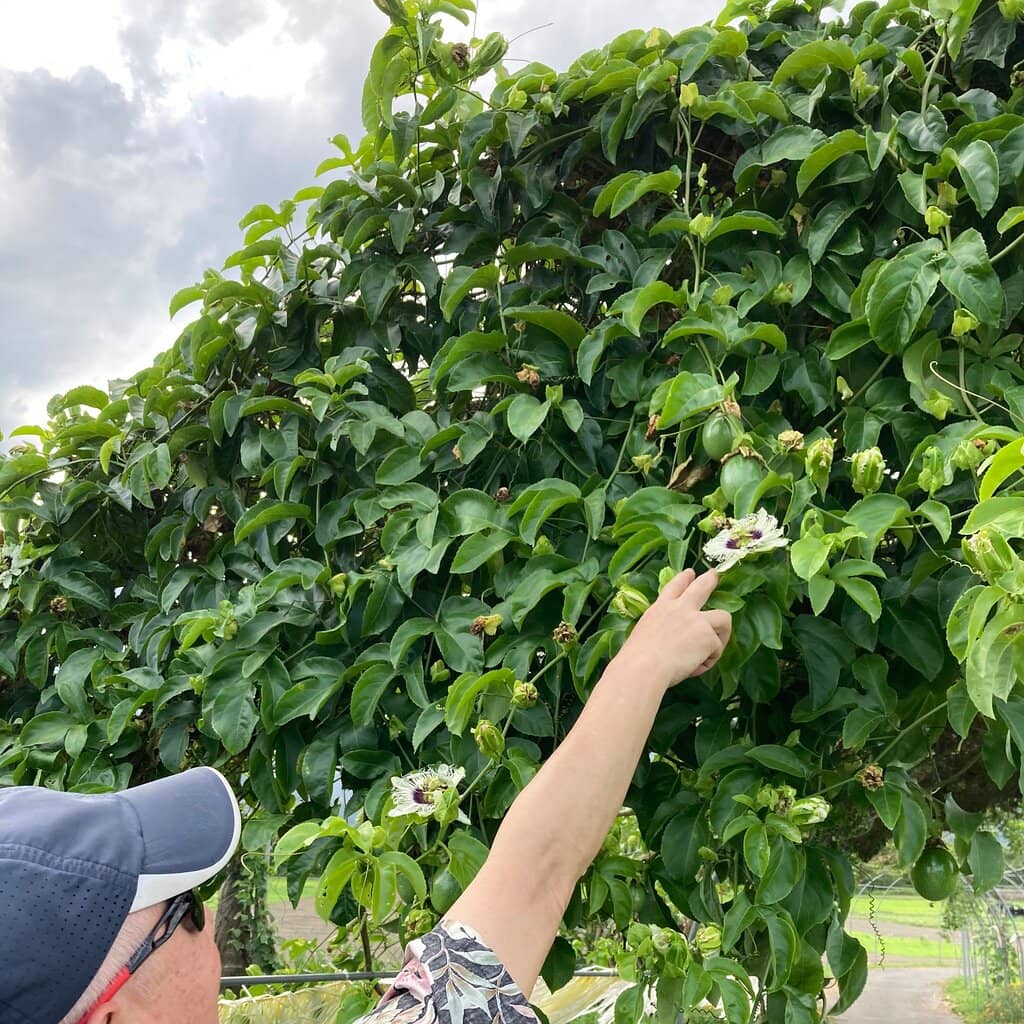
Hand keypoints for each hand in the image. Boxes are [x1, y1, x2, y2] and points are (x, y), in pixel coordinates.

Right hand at [614, 569, 731, 688]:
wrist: (643, 668)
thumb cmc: (637, 658)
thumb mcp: (645, 632)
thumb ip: (662, 629)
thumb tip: (673, 642)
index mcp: (661, 608)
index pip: (675, 586)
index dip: (684, 578)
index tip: (690, 573)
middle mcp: (680, 608)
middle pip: (702, 587)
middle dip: (710, 580)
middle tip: (715, 575)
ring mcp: (697, 620)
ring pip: (724, 618)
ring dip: (723, 634)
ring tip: (713, 650)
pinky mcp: (708, 636)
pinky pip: (717, 650)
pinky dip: (708, 661)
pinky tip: (694, 667)